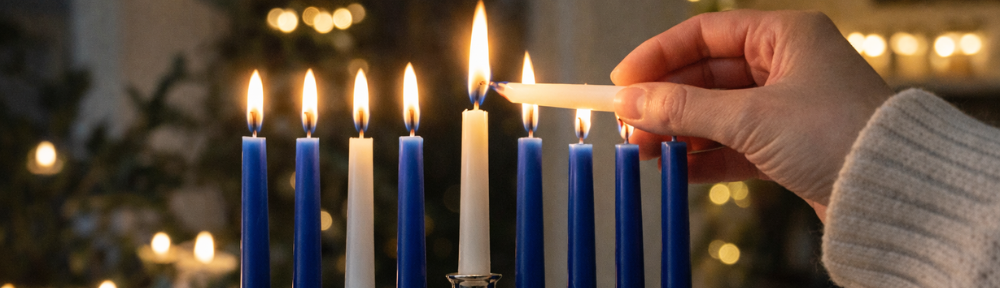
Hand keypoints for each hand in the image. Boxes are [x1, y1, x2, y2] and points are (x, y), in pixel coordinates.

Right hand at [611, 10, 893, 218]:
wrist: (893, 190)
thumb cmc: (838, 134)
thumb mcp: (751, 118)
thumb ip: (684, 108)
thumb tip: (630, 102)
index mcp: (784, 36)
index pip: (703, 35)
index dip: (658, 55)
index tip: (622, 81)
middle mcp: (786, 65)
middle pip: (705, 76)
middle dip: (664, 101)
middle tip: (627, 124)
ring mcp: (786, 106)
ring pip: (716, 112)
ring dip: (678, 131)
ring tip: (643, 150)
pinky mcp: (788, 145)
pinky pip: (732, 143)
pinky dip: (702, 155)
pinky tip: (674, 167)